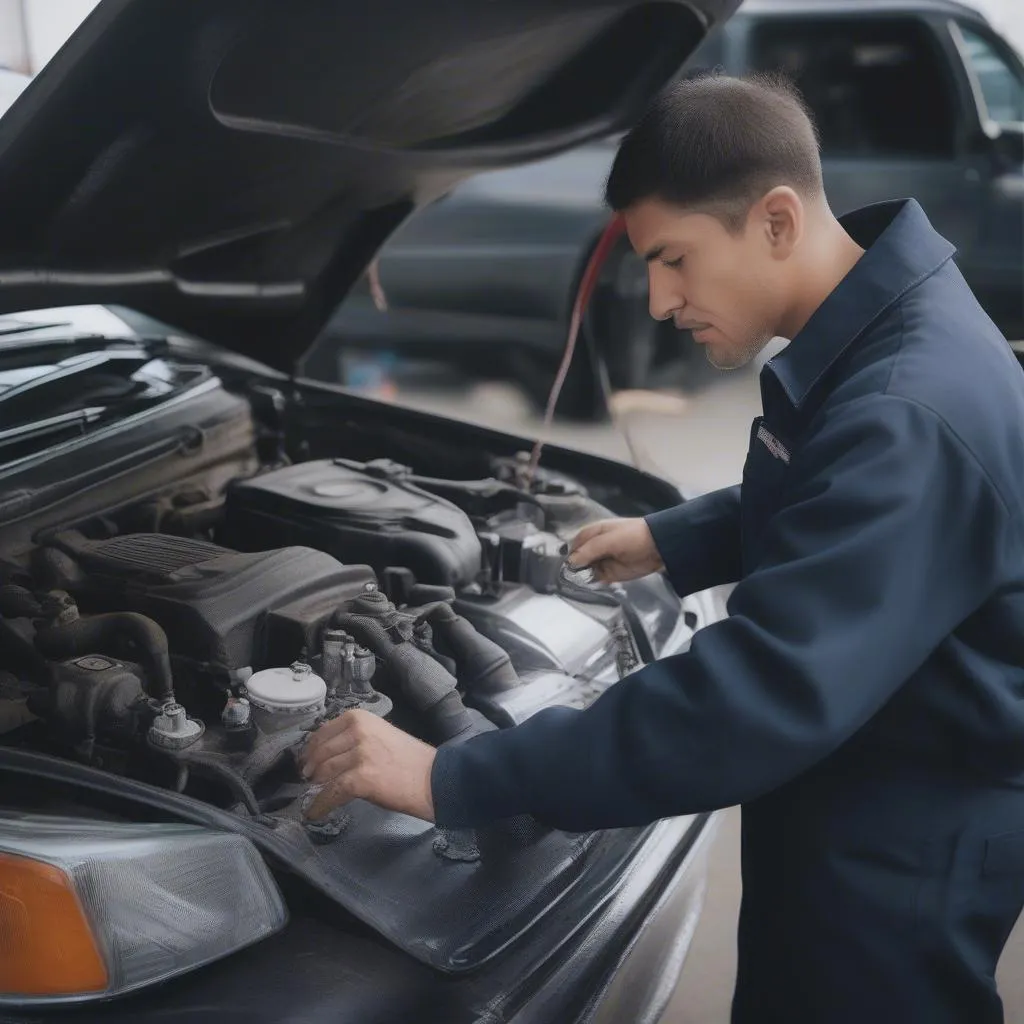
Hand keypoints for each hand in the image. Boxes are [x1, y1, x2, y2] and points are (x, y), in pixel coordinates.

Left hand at [300, 709, 436, 822]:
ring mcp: (358, 755)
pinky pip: (330, 793)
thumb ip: (356, 739)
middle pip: (321, 752)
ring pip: (323, 773)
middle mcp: (357, 732)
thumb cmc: (412, 760)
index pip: (323, 732)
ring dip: (316, 787)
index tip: (307, 760)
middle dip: (311, 769)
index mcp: (361, 718)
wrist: (435, 779)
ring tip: (314, 794)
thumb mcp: (382, 735)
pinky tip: (314, 813)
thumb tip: (329, 755)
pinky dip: (320, 805)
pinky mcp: (359, 779)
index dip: (312, 749)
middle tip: (308, 780)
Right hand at [569, 518, 663, 582]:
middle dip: (572, 568)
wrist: (658, 547)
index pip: (573, 546)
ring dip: (579, 577)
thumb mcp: (608, 540)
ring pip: (583, 571)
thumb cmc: (633, 536)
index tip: (563, 567)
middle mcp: (594, 548)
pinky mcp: (609, 574)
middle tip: (567, 578)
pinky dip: (589, 583)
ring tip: (575, 583)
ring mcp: (601, 561)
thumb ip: (589, 551)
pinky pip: (594, 579)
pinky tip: (585, 586)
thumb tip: (571, 562)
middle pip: (576, 560)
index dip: (567, 555)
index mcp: (592, 534)